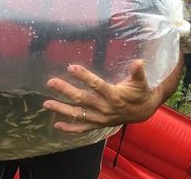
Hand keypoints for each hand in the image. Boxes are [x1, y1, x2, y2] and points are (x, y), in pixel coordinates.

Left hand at [43, 60, 160, 132]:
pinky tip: (57, 125)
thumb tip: (138, 62)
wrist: (144, 112)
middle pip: (82, 99)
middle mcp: (105, 108)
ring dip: (62, 109)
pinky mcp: (99, 124)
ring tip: (47, 103)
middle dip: (66, 91)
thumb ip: (137, 72)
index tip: (71, 68)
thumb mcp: (141, 81)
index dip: (84, 76)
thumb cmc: (141, 92)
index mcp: (114, 96)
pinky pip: (83, 128)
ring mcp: (101, 118)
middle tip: (51, 82)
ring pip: (78, 114)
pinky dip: (70, 128)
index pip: (96, 85)